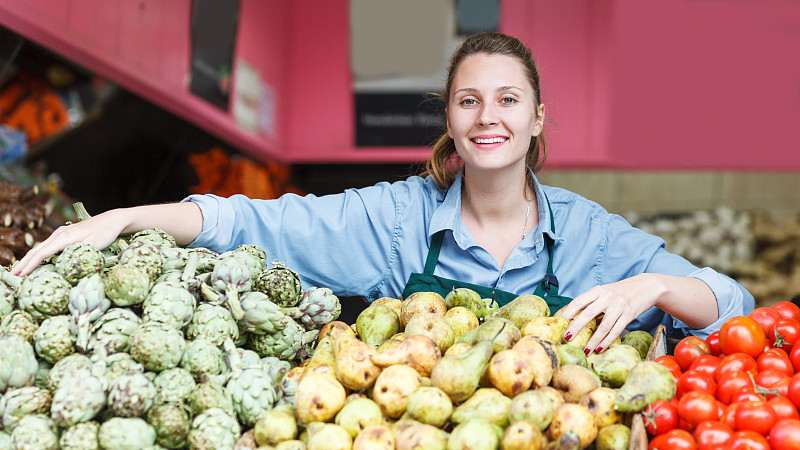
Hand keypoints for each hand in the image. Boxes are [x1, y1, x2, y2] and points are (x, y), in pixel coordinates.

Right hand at [12, 209, 128, 276]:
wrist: (112, 220)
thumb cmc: (105, 232)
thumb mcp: (94, 245)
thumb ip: (79, 254)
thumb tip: (66, 265)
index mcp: (64, 237)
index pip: (42, 253)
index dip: (30, 265)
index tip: (21, 275)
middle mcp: (59, 234)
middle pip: (36, 250)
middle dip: (24, 263)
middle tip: (13, 276)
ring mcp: (61, 234)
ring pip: (40, 248)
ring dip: (29, 259)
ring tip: (20, 271)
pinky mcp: (65, 236)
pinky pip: (47, 246)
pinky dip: (38, 255)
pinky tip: (35, 262)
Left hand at [558, 273, 666, 354]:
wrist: (646, 286)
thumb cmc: (622, 291)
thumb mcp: (605, 291)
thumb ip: (592, 301)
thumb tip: (575, 315)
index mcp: (598, 290)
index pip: (579, 301)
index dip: (568, 312)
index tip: (560, 322)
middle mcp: (607, 297)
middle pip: (588, 314)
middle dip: (576, 327)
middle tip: (567, 338)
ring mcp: (619, 306)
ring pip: (603, 326)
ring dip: (593, 340)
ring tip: (585, 350)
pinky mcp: (629, 315)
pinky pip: (616, 331)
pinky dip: (606, 341)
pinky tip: (600, 348)